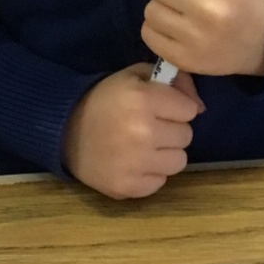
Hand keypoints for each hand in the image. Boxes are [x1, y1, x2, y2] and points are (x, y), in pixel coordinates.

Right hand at [62, 64, 204, 200]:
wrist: (64, 131)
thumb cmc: (104, 100)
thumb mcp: (135, 76)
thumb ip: (173, 81)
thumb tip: (200, 107)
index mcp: (143, 99)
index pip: (189, 110)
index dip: (175, 107)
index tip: (159, 108)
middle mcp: (143, 132)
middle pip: (186, 136)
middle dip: (171, 130)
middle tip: (148, 127)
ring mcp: (136, 163)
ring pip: (179, 161)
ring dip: (165, 154)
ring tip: (143, 146)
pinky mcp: (128, 187)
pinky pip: (160, 182)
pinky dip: (150, 174)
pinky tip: (133, 163)